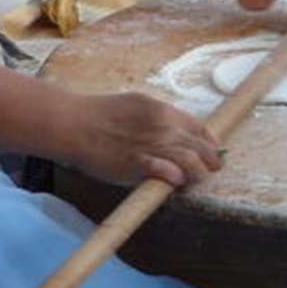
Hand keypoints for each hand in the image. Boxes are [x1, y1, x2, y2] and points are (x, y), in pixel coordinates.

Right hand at [51, 91, 222, 187]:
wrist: (73, 123)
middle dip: (210, 163)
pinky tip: (174, 181)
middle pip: (202, 147)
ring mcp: (152, 144)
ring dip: (197, 174)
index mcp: (163, 111)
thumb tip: (176, 135)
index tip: (213, 154)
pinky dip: (175, 177)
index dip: (211, 144)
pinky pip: (167, 171)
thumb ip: (159, 121)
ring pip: (191, 160)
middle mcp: (163, 127)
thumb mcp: (137, 107)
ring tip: (191, 180)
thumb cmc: (100, 116)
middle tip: (207, 172)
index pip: (201, 129)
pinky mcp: (137, 162)